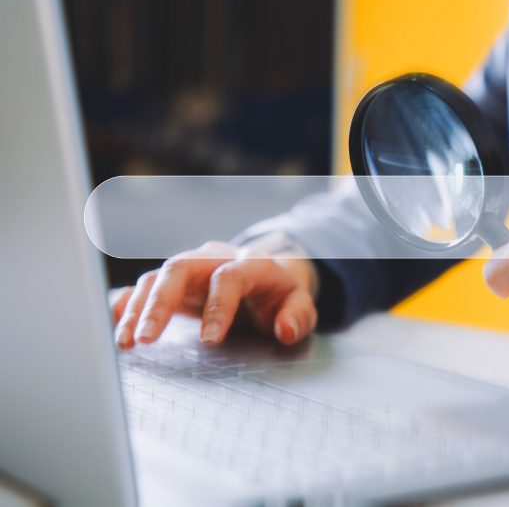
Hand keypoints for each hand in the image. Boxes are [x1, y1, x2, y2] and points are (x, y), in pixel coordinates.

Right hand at [110, 240, 317, 348]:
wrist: (266, 275)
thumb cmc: (280, 295)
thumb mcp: (299, 304)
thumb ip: (298, 316)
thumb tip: (285, 329)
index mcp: (250, 264)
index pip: (229, 278)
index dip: (218, 307)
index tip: (209, 340)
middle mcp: (213, 260)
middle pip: (179, 269)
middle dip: (159, 303)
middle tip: (145, 338)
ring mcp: (190, 269)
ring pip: (156, 278)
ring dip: (136, 310)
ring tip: (125, 343)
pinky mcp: (173, 282)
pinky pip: (143, 287)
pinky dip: (126, 304)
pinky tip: (114, 324)